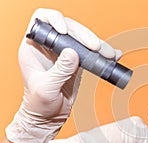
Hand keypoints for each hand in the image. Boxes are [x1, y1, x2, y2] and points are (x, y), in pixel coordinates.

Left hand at [6, 8, 121, 142]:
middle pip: (69, 29)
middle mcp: (50, 47)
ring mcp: (65, 54)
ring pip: (82, 40)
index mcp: (34, 48)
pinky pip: (91, 53)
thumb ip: (59, 70)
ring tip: (109, 54)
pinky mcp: (77, 63)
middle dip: (84, 35)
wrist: (49, 117)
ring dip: (98, 45)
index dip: (54, 20)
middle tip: (95, 47)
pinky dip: (102, 54)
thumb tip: (72, 53)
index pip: (42, 22)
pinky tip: (113, 56)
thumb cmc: (39, 104)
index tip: (65, 31)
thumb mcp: (46, 88)